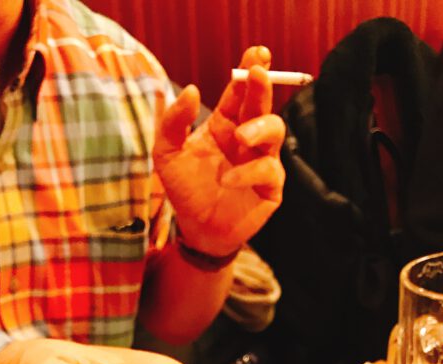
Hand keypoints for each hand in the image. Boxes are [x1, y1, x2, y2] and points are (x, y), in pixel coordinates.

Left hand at [154, 46, 285, 255]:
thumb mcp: (167, 154)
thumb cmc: (184, 189)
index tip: (256, 54)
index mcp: (226, 124)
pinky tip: (226, 180)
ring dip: (260, 127)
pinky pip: (268, 170)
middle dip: (262, 86)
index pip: (241, 91)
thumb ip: (173, 122)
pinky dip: (248, 173)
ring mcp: (262, 160)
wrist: (195, 229)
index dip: (250, 70)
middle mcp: (248, 138)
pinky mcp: (270, 187)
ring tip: (240, 137)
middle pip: (262, 104)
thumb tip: (194, 90)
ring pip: (276, 131)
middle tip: (257, 73)